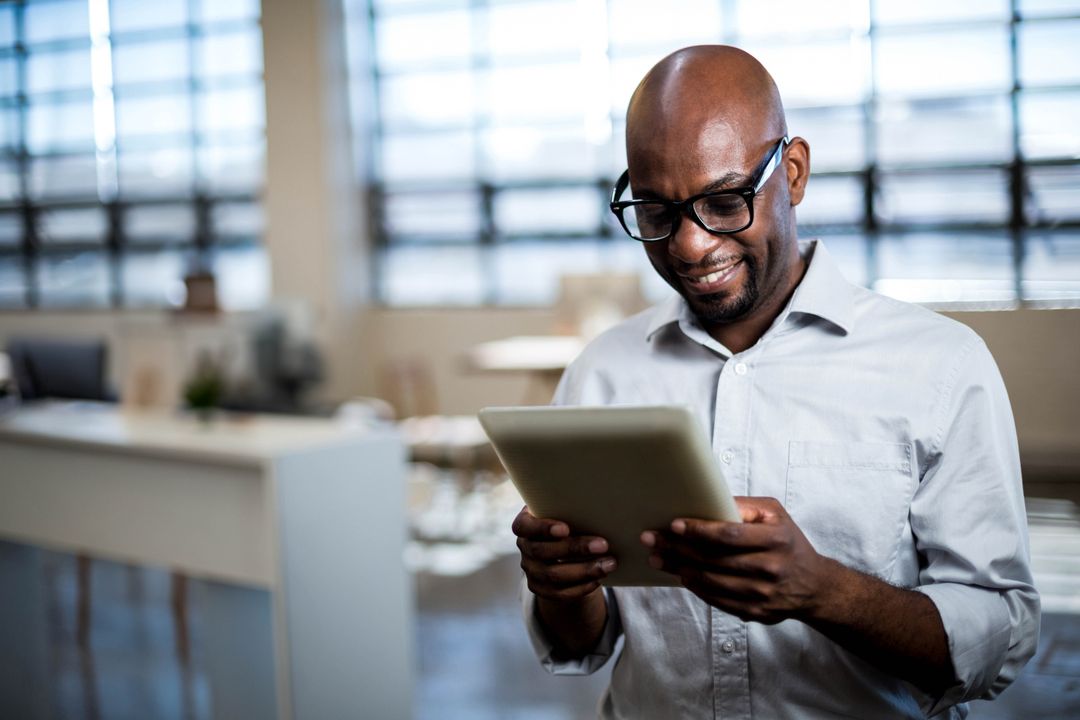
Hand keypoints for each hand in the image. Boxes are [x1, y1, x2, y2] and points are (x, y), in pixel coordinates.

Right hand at [512, 505, 616, 601]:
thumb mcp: (564, 513)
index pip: (524, 526)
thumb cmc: (567, 521)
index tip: (566, 528)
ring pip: (553, 575)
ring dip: (584, 570)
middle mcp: (524, 548)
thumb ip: (571, 511)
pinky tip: (598, 578)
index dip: (542, 528)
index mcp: (525, 525)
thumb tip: (599, 512)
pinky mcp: (540, 589)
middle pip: (543, 551)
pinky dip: (582, 586)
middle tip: (603, 545)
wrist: (562, 550)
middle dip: (575, 549)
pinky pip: (560, 593)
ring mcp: (530, 570)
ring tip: (609, 564)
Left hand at [640, 496, 833, 623]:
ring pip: (711, 582)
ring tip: (657, 558)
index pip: (730, 535)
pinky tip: (680, 575)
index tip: (674, 524)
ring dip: (679, 569)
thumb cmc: (787, 542)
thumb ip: (744, 506)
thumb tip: (709, 499)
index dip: (699, 530)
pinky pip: (717, 600)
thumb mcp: (775, 514)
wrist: (814, 585)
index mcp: (776, 539)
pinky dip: (695, 587)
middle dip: (677, 548)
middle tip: (651, 539)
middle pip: (715, 559)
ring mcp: (763, 594)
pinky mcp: (755, 612)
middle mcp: (770, 567)